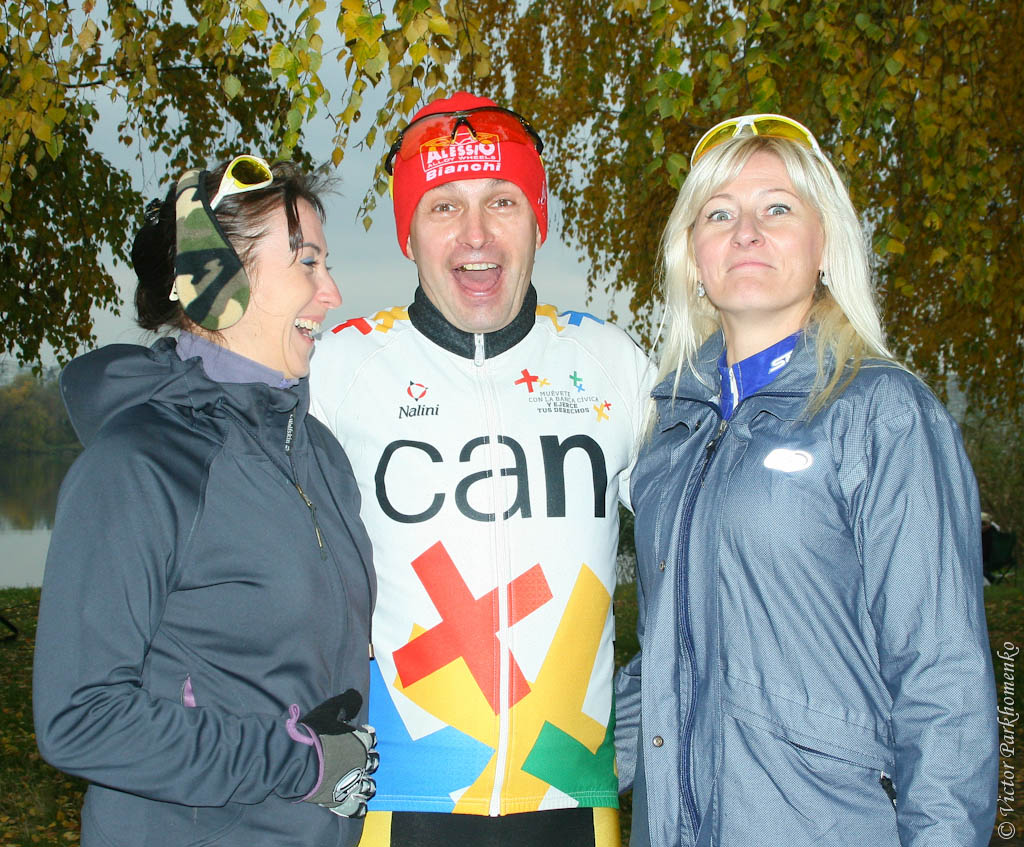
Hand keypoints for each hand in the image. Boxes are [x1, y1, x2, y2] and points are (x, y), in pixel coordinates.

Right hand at [295, 690, 377, 816]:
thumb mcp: (329, 710)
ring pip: (368, 785)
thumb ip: (345, 703)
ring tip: (364, 784)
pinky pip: (355, 807)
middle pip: (373, 762)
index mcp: (360, 741)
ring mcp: (352, 783)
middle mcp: (360, 762)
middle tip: (363, 759)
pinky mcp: (340, 800)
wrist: (299, 761)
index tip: (364, 734)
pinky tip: (361, 806)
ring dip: (367, 784)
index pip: (371, 738)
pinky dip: (359, 807)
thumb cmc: (313, 734)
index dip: (368, 736)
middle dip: (369, 760)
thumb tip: (355, 696)